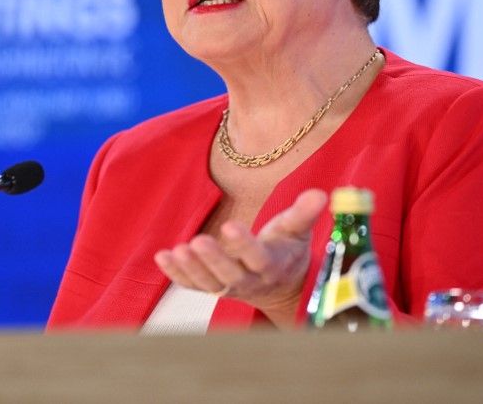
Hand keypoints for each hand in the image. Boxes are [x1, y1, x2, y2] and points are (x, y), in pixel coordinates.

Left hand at [153, 189, 327, 328]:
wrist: (283, 287)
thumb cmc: (288, 250)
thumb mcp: (298, 231)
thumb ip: (305, 213)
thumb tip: (320, 193)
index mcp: (271, 264)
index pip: (258, 257)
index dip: (244, 244)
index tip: (230, 226)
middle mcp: (249, 281)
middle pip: (230, 275)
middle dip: (213, 260)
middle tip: (197, 242)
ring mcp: (229, 288)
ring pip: (209, 284)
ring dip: (191, 269)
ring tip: (176, 250)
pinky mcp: (213, 288)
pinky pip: (193, 286)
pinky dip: (176, 275)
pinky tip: (162, 257)